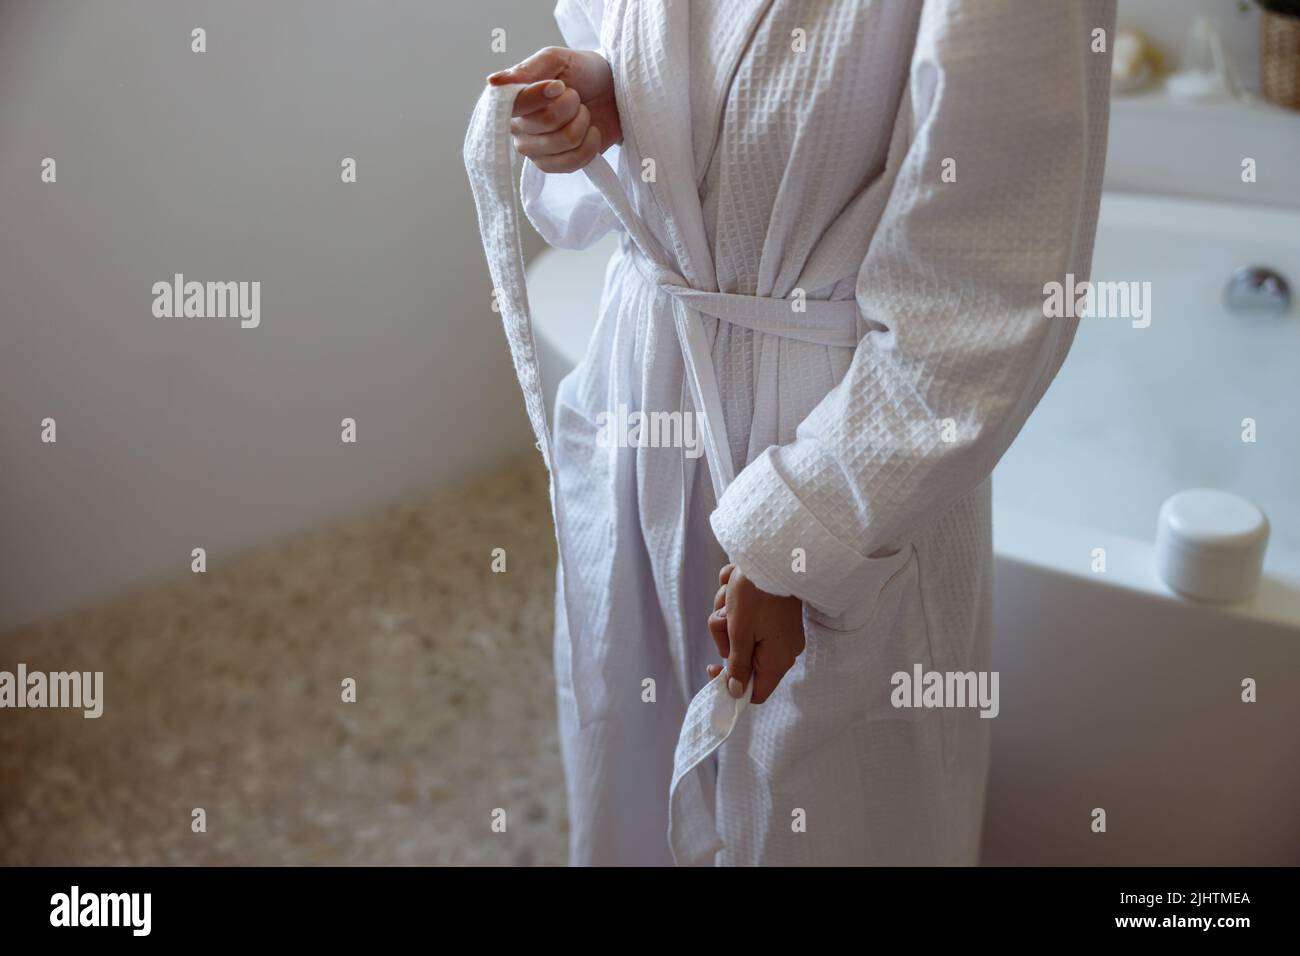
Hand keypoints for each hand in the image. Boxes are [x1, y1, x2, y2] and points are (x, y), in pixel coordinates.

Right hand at [488, 47, 621, 173]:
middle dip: (571, 104)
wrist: (612, 92)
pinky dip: (591, 144)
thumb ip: (527, 68)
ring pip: (564, 141)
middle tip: (575, 97)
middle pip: (547, 121)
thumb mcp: (556, 59)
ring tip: (583, 113)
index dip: (540, 96)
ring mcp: (536, 150)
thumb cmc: (582, 72)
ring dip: (583, 122)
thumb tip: (493, 81)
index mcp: (514, 101)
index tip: (560, 85)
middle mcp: (518, 128)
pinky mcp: (556, 166)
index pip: (515, 105)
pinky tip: (590, 133)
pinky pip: (574, 161)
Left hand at [705, 564, 804, 703]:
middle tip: (723, 616)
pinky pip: (747, 615)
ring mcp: (779, 630)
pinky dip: (734, 600)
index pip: (756, 692)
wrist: (773, 553)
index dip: (732, 684)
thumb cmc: (756, 594)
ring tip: (730, 591)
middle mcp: (783, 648)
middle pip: (743, 658)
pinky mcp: (774, 612)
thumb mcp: (740, 631)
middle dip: (725, 635)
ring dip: (726, 613)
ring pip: (739, 633)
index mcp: (778, 659)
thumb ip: (737, 664)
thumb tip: (736, 692)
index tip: (712, 668)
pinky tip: (734, 582)